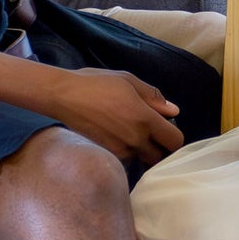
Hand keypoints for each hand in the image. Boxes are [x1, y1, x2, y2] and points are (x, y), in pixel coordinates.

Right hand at [49, 68, 184, 165]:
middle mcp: (135, 139)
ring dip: (142, 150)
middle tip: (151, 133)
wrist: (64, 96)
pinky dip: (127, 151)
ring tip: (131, 132)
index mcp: (144, 119)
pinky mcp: (106, 154)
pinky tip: (117, 135)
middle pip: (160, 156)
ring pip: (142, 159)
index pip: (175, 141)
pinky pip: (126, 158)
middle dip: (159, 147)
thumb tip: (173, 111)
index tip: (167, 128)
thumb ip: (153, 97)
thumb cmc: (96, 83)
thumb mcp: (129, 81)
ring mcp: (120, 150)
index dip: (174, 136)